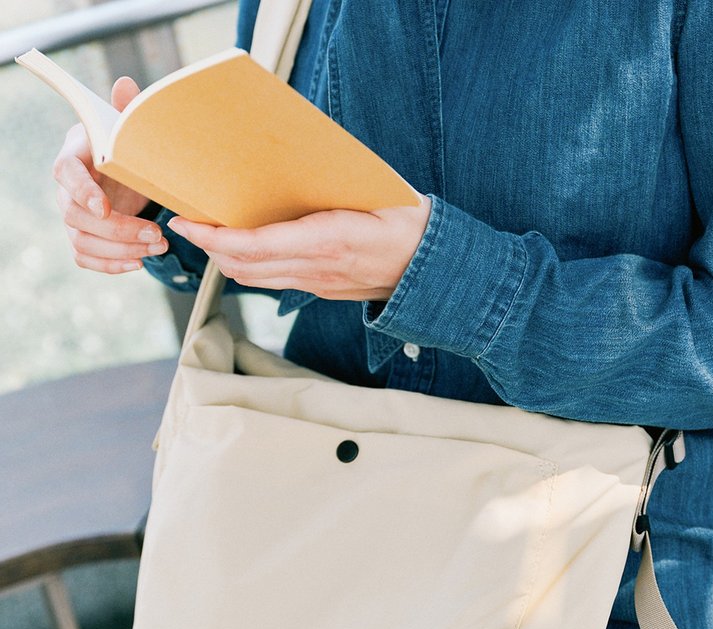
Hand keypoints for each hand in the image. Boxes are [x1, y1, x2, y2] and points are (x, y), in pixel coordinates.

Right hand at [52, 77, 168, 273]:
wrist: (125, 172)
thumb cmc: (126, 148)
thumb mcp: (128, 130)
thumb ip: (125, 111)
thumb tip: (125, 85)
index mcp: (74, 156)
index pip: (64, 173)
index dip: (82, 191)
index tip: (104, 207)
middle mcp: (66, 190)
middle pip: (74, 216)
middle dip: (117, 229)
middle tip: (156, 233)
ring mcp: (73, 217)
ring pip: (81, 242)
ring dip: (121, 250)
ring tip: (158, 246)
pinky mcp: (84, 237)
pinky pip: (85, 259)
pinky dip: (111, 266)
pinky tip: (139, 263)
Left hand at [166, 197, 431, 300]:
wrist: (432, 267)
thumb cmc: (405, 219)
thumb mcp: (369, 188)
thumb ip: (326, 181)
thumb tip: (282, 159)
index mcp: (327, 240)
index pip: (253, 246)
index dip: (213, 238)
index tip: (186, 222)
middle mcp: (317, 270)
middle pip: (244, 268)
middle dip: (210, 249)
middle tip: (190, 225)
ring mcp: (318, 286)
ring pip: (255, 280)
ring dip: (227, 261)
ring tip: (212, 237)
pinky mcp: (322, 292)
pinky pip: (275, 282)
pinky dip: (251, 267)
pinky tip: (247, 249)